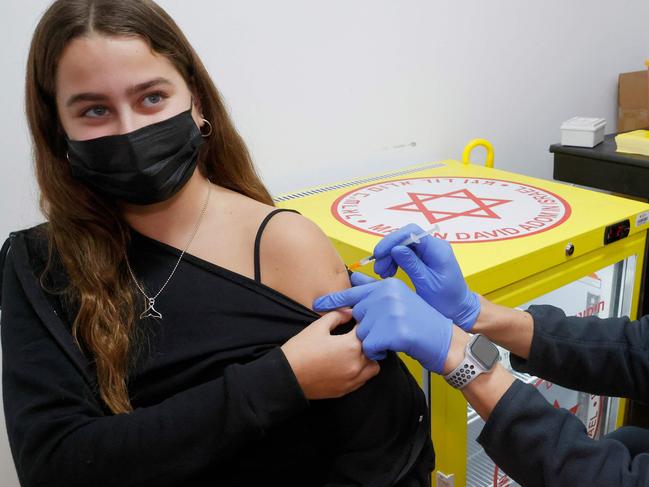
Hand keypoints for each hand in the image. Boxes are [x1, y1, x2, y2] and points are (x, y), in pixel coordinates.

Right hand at [281, 309, 379, 399]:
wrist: (286, 378)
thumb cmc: (300, 350)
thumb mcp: (317, 327)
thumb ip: (337, 316)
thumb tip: (349, 312)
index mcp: (351, 346)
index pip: (366, 329)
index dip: (362, 321)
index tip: (357, 318)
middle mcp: (356, 364)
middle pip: (374, 348)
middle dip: (367, 339)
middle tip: (357, 334)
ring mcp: (352, 379)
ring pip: (373, 367)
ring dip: (368, 357)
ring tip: (354, 351)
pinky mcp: (346, 390)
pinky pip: (363, 379)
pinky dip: (361, 371)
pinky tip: (348, 364)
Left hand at [313, 274, 452, 373]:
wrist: (446, 342)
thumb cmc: (421, 322)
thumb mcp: (400, 299)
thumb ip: (375, 291)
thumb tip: (353, 278)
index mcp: (387, 286)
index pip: (353, 293)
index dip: (333, 300)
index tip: (316, 304)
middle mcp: (388, 295)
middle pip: (357, 316)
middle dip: (367, 328)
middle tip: (387, 331)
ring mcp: (392, 312)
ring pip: (362, 333)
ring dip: (372, 341)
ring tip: (392, 339)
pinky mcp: (395, 331)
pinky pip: (370, 346)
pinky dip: (377, 352)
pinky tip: (391, 348)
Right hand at [372, 223, 479, 330]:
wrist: (458, 308)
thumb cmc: (446, 299)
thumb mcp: (426, 283)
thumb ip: (411, 264)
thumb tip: (395, 248)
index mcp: (438, 249)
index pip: (411, 232)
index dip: (392, 240)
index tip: (379, 254)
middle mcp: (434, 245)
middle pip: (405, 237)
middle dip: (388, 250)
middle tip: (379, 268)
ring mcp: (429, 251)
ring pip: (403, 244)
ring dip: (389, 256)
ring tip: (382, 273)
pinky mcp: (424, 257)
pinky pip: (405, 252)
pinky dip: (394, 260)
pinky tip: (389, 272)